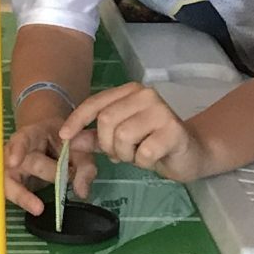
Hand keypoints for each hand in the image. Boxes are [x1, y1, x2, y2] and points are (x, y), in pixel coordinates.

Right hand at [0, 118, 89, 221]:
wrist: (49, 136)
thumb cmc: (64, 142)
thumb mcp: (79, 148)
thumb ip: (83, 167)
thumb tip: (81, 193)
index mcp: (32, 135)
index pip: (21, 139)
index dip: (17, 149)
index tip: (13, 161)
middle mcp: (14, 150)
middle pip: (17, 165)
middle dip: (36, 179)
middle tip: (45, 201)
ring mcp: (7, 167)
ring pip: (3, 181)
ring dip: (16, 196)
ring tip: (26, 210)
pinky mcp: (4, 181)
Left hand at [68, 81, 205, 181]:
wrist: (190, 153)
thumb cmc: (152, 143)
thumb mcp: (119, 140)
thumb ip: (94, 138)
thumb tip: (68, 140)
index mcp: (130, 92)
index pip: (96, 103)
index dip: (77, 120)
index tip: (64, 137)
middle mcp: (145, 95)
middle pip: (106, 121)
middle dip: (107, 145)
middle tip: (119, 154)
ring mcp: (161, 111)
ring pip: (123, 136)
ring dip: (125, 155)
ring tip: (137, 155)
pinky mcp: (174, 131)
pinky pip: (144, 152)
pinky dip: (143, 162)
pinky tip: (153, 158)